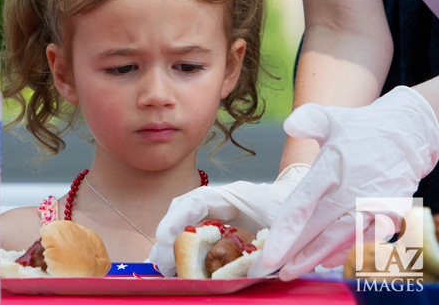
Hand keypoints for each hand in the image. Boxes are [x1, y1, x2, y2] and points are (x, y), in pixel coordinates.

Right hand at [149, 164, 309, 276]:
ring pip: (187, 220)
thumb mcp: (288, 232)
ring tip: (164, 267)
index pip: (196, 201)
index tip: (165, 241)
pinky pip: (198, 229)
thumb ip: (269, 252)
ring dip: (174, 242)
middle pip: (184, 210)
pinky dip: (186, 245)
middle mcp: (224, 199)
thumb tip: (248, 273)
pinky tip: (181, 263)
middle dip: (168, 235)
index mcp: (236, 196)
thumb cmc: (300, 212)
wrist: (311, 200)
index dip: (177, 219)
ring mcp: (222, 209)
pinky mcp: (224, 221)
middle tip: (158, 262)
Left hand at [248, 86, 438, 280]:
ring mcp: (372, 205)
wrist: (408, 135)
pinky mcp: (387, 214)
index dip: (285, 231)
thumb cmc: (360, 128)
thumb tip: (288, 125)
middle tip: (267, 270)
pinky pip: (362, 239)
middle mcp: (353, 190)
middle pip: (316, 229)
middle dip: (291, 253)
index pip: (303, 204)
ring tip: (288, 272)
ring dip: (313, 258)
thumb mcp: (332, 117)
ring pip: (338, 239)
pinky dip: (342, 251)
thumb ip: (308, 120)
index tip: (268, 252)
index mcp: (333, 166)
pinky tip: (322, 262)